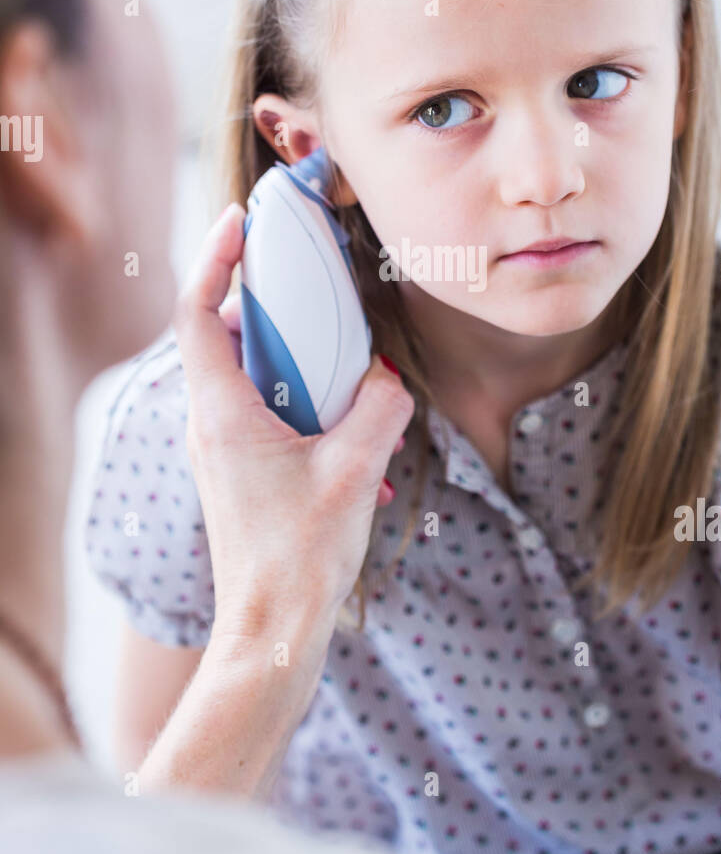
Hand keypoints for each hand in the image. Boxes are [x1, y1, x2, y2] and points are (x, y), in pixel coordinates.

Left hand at [172, 202, 415, 637]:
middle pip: (225, 336)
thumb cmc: (301, 559)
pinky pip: (267, 413)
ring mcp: (224, 451)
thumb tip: (389, 378)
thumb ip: (379, 408)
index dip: (214, 257)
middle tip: (311, 280)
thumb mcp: (355, 470)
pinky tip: (357, 436)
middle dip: (269, 303)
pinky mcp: (243, 474)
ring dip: (294, 358)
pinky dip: (304, 402)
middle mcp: (212, 426)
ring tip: (346, 361)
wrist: (274, 635)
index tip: (239, 218)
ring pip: (249, 376)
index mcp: (223, 413)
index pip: (198, 312)